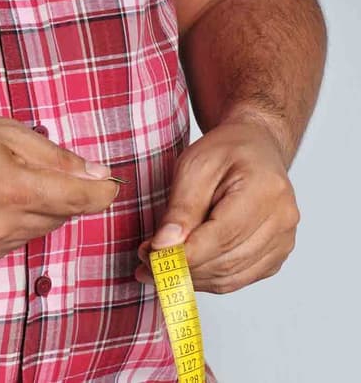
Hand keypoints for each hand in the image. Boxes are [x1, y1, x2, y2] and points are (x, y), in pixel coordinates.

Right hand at [0, 110, 117, 271]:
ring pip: (38, 231)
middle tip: (30, 170)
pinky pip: (12, 245)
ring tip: (1, 186)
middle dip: (61, 194)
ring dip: (34, 210)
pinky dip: (11, 226)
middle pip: (61, 217)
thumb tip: (98, 175)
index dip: (101, 191)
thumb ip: (56, 157)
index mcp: (9, 187)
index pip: (78, 199)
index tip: (110, 185)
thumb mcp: (5, 131)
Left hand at [135, 121, 299, 292]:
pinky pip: (237, 280)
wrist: (255, 148)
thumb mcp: (194, 165)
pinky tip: (183, 268)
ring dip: (189, 278)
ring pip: (229, 278)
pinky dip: (206, 279)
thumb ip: (181, 207)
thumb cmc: (226, 151)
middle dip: (180, 267)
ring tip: (157, 266)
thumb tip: (165, 246)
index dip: (184, 255)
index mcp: (266, 190)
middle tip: (145, 260)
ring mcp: (283, 241)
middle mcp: (282, 219)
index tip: (150, 257)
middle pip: (225, 262)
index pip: (221, 237)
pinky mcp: (275, 256)